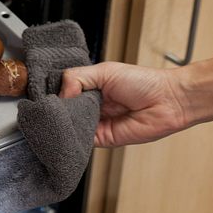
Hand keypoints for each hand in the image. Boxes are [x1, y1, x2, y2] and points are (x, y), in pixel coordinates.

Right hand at [60, 61, 188, 146]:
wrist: (169, 100)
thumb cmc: (144, 82)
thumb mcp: (105, 71)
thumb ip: (77, 79)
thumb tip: (60, 96)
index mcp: (89, 88)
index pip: (61, 93)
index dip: (53, 94)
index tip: (43, 96)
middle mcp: (90, 106)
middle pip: (63, 111)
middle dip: (56, 110)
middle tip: (50, 109)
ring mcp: (94, 123)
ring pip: (69, 127)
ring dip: (64, 124)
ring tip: (60, 118)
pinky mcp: (101, 139)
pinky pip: (81, 141)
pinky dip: (73, 137)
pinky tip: (71, 130)